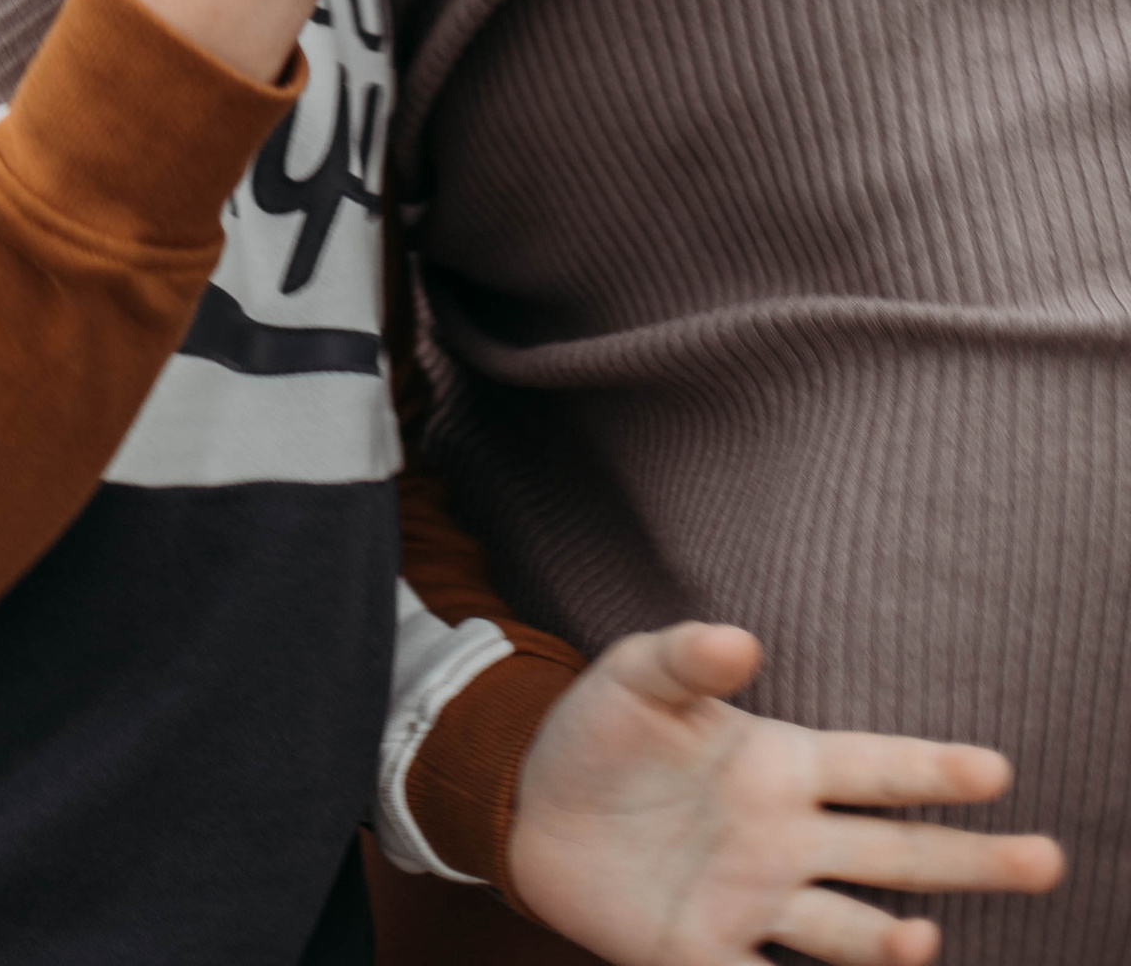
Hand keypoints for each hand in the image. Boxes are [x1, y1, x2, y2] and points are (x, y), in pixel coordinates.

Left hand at [507, 622, 1064, 964]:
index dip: (934, 769)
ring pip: (847, 931)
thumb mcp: (636, 678)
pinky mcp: (703, 952)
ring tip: (920, 940)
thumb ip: (687, 658)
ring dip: (888, 941)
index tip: (998, 770)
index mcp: (780, 766)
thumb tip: (741, 640)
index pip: (874, 769)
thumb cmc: (598, 732)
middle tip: (1047, 860)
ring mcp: (753, 903)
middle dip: (972, 860)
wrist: (526, 803)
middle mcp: (785, 840)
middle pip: (896, 854)